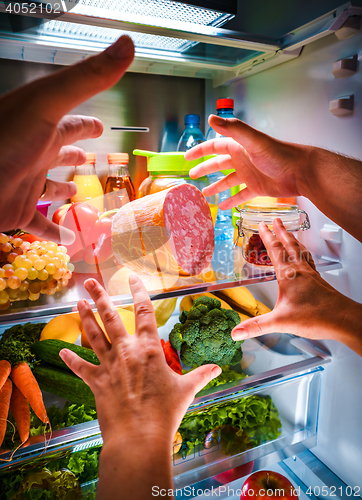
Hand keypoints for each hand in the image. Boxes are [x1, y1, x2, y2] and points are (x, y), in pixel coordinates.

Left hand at [0, 35, 133, 243]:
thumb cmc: (5, 139)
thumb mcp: (48, 102)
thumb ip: (87, 78)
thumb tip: (127, 45)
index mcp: (45, 128)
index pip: (73, 124)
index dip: (88, 125)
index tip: (99, 126)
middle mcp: (35, 155)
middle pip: (60, 155)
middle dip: (75, 156)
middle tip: (89, 159)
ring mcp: (25, 185)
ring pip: (50, 190)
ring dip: (64, 193)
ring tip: (77, 196)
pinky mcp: (16, 212)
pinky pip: (42, 225)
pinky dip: (56, 233)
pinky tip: (70, 240)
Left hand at [60, 276, 220, 444]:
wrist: (139, 437)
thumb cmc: (165, 413)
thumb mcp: (186, 390)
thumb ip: (201, 375)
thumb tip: (218, 369)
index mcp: (149, 348)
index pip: (144, 311)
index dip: (138, 291)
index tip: (132, 278)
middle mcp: (126, 351)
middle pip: (111, 317)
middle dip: (99, 296)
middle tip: (89, 282)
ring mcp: (109, 366)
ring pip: (94, 335)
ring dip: (85, 318)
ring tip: (77, 303)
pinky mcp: (97, 382)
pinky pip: (81, 367)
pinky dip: (71, 359)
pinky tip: (62, 351)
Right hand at [185, 115, 310, 209]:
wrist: (301, 171)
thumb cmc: (279, 155)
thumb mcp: (253, 141)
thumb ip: (233, 129)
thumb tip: (210, 118)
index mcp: (238, 146)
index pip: (214, 146)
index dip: (200, 151)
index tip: (186, 157)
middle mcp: (242, 159)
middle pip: (218, 164)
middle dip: (204, 168)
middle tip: (192, 175)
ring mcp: (249, 174)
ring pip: (227, 181)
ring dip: (216, 187)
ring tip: (204, 194)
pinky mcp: (257, 188)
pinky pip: (240, 195)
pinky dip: (231, 201)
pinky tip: (223, 207)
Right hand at [231, 219, 361, 355]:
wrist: (343, 319)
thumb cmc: (316, 317)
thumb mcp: (280, 322)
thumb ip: (256, 326)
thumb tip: (236, 332)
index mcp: (289, 275)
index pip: (275, 250)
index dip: (267, 236)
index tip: (262, 225)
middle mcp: (301, 271)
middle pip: (289, 245)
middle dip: (281, 232)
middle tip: (276, 220)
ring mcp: (311, 275)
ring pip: (300, 251)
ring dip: (293, 240)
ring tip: (289, 233)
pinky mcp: (319, 282)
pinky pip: (308, 261)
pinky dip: (303, 254)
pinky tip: (303, 259)